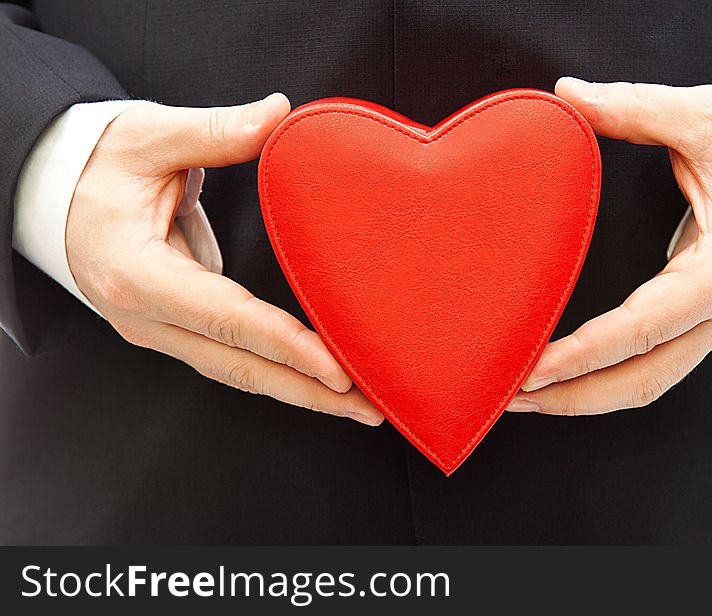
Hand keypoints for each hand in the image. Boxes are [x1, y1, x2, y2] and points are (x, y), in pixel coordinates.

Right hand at [67, 94, 382, 425]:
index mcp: (136, 273)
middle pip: (237, 367)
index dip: (285, 345)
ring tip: (356, 402)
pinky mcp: (172, 328)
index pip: (225, 319)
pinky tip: (314, 377)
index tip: (336, 366)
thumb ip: (216, 131)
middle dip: (307, 391)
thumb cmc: (94, 167)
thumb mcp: (148, 137)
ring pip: (236, 371)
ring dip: (299, 389)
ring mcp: (157, 330)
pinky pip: (230, 357)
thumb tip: (279, 115)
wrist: (52, 195)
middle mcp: (144, 317)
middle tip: (368, 405)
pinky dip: (276, 370)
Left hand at [508, 78, 711, 414]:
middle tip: (510, 394)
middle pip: (645, 379)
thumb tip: (570, 96)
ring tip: (522, 395)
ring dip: (584, 398)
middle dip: (574, 395)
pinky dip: (603, 381)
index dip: (590, 352)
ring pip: (647, 384)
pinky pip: (650, 368)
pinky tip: (563, 376)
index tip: (536, 366)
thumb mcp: (710, 118)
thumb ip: (639, 108)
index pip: (650, 324)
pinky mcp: (699, 324)